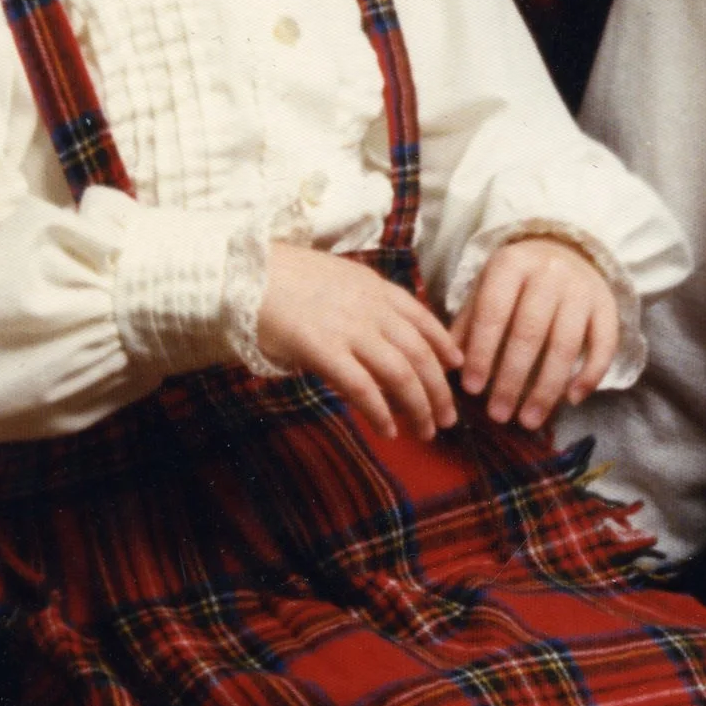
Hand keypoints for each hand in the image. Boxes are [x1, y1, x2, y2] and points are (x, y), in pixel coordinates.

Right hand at [258, 243, 460, 439]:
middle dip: (439, 389)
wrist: (248, 274)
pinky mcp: (324, 351)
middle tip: (447, 418)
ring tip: (425, 431)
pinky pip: (363, 388)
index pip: (423, 318)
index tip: (458, 367)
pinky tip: (388, 431)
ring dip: (418, 407)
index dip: (444, 345)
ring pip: (400, 373)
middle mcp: (371, 308)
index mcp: (376, 288)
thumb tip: (384, 334)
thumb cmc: (287, 278)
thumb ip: (364, 303)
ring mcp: (350, 329)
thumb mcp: (338, 279)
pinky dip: (380, 412)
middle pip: (420, 353)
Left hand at [450, 236, 621, 429]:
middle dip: (512, 379)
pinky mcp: (607, 305)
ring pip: (565, 345)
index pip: (493, 312)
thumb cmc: (518, 280)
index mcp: (512, 264)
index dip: (481, 352)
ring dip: (546, 388)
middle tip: (498, 415)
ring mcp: (582, 289)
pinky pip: (603, 345)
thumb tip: (449, 367)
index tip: (471, 389)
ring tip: (528, 420)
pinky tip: (572, 400)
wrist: (568, 249)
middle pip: (530, 332)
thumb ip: (468, 323)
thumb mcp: (487, 287)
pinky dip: (590, 375)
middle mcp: (550, 273)